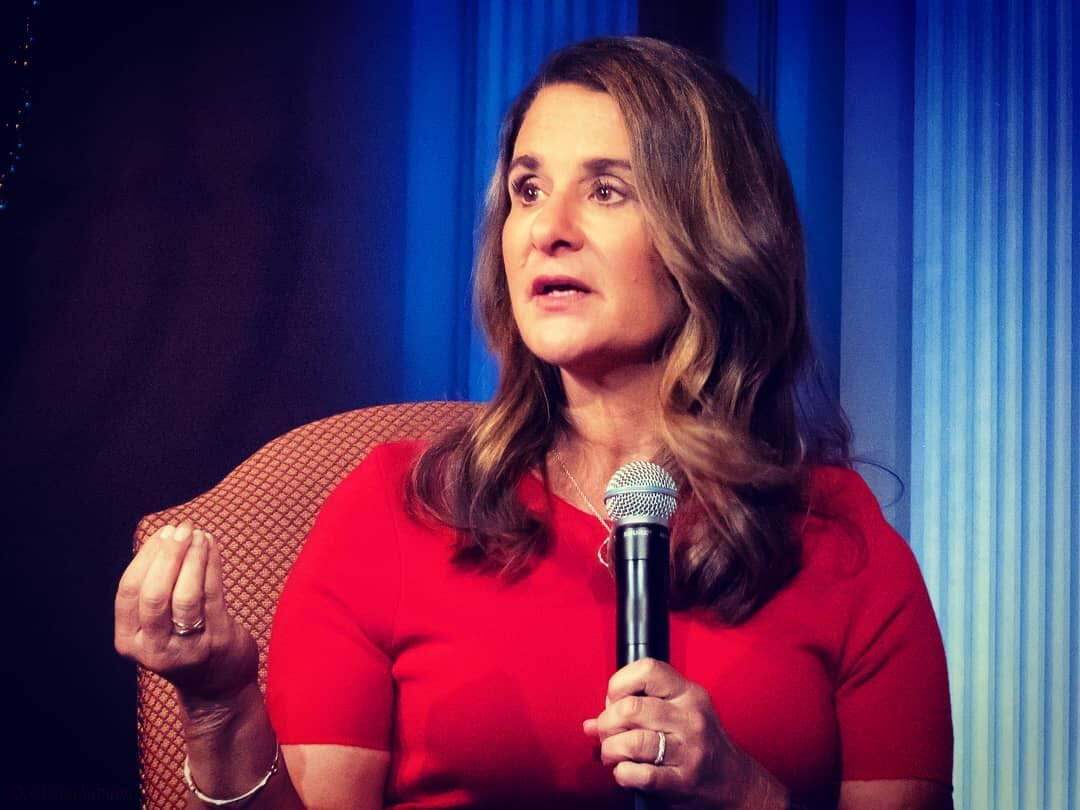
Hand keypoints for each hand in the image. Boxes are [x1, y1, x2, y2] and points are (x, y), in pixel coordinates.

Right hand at [114, 521, 257, 707]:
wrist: (216, 688)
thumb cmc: (184, 643)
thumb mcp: (155, 626)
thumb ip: (153, 590)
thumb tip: (164, 537)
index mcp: (129, 641)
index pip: (129, 592)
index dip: (146, 557)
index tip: (162, 533)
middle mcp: (153, 648)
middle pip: (155, 593)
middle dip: (168, 555)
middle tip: (182, 529)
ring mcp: (186, 647)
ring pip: (185, 595)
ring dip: (193, 558)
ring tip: (199, 535)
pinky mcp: (217, 641)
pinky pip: (213, 595)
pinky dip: (211, 565)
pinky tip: (212, 547)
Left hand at [583, 658, 787, 807]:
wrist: (734, 783)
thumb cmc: (700, 744)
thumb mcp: (678, 713)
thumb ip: (637, 708)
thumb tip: (590, 722)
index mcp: (687, 694)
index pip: (647, 670)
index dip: (619, 683)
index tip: (614, 700)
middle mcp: (689, 718)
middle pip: (631, 708)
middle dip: (607, 722)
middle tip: (606, 733)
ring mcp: (688, 750)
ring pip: (633, 741)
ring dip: (611, 750)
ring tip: (611, 755)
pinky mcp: (683, 781)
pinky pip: (642, 775)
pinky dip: (623, 774)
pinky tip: (624, 772)